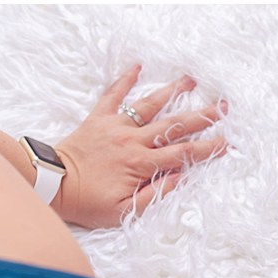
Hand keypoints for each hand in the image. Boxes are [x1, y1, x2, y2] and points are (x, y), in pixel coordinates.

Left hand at [54, 65, 226, 227]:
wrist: (52, 184)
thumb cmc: (88, 202)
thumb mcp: (124, 211)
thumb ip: (155, 195)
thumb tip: (180, 179)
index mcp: (141, 164)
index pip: (182, 154)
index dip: (206, 148)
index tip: (225, 142)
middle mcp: (132, 141)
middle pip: (173, 126)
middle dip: (201, 116)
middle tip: (222, 107)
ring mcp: (115, 127)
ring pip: (149, 106)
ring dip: (171, 91)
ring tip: (190, 80)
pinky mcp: (98, 119)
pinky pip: (113, 96)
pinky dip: (124, 80)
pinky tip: (137, 67)